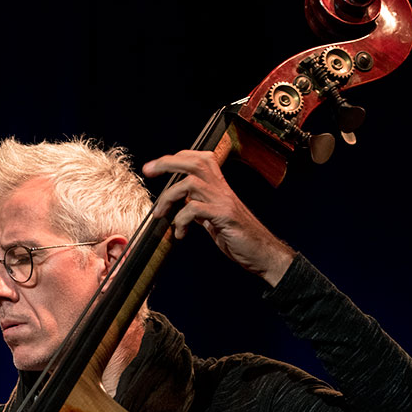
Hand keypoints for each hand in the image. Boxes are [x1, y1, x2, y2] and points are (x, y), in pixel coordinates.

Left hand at [143, 150, 294, 285]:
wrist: (263, 253)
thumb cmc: (240, 237)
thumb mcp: (215, 220)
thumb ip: (201, 209)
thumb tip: (183, 205)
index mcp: (219, 187)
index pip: (199, 160)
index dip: (177, 158)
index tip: (155, 166)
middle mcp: (222, 189)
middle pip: (194, 162)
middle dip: (168, 162)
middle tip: (148, 170)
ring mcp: (223, 201)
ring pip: (190, 182)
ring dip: (169, 197)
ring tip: (160, 215)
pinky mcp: (224, 216)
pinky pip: (194, 209)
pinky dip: (180, 220)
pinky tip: (180, 234)